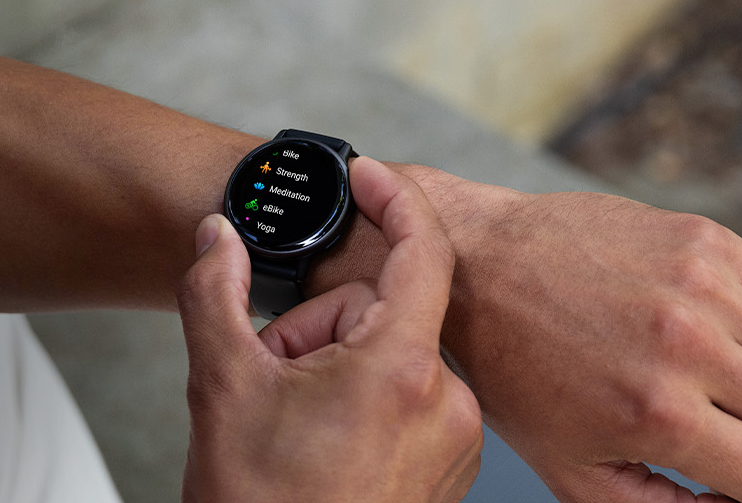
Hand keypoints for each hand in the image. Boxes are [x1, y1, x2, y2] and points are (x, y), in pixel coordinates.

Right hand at [175, 157, 482, 502]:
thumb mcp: (225, 387)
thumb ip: (213, 293)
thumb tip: (213, 239)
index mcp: (401, 371)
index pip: (424, 250)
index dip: (396, 197)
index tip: (369, 174)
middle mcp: (446, 401)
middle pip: (387, 310)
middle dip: (325, 324)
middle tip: (281, 367)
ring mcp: (454, 435)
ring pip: (398, 351)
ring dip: (344, 361)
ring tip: (303, 409)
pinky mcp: (450, 459)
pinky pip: (414, 391)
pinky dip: (370, 392)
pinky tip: (331, 429)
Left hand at [421, 180, 741, 502]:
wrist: (480, 268)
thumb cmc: (515, 373)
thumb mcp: (567, 466)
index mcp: (658, 415)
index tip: (726, 460)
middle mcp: (690, 346)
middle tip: (724, 417)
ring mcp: (701, 284)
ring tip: (721, 370)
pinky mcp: (702, 237)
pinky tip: (714, 322)